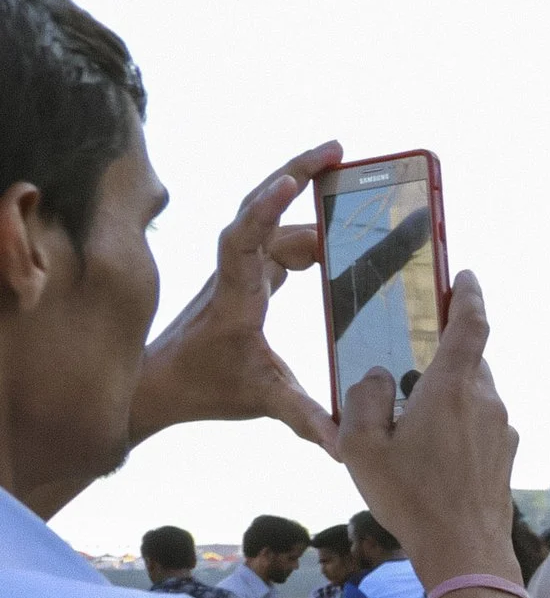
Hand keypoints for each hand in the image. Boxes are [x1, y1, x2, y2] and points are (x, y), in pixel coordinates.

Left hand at [127, 143, 340, 451]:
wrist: (156, 384)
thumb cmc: (203, 387)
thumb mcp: (261, 401)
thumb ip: (305, 419)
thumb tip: (344, 447)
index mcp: (237, 296)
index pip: (247, 239)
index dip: (268, 209)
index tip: (292, 182)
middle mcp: (234, 272)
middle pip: (259, 207)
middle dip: (295, 172)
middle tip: (337, 150)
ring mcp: (239, 270)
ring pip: (270, 219)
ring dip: (303, 195)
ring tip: (345, 180)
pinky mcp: (247, 276)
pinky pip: (275, 238)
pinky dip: (304, 226)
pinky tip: (334, 233)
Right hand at [337, 272, 521, 587]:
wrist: (464, 550)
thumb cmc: (411, 498)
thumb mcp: (362, 446)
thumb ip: (364, 398)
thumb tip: (378, 376)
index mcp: (452, 388)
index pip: (470, 325)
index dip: (469, 296)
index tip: (466, 276)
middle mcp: (485, 401)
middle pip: (469, 361)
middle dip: (443, 356)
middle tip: (412, 362)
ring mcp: (502, 429)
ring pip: (475, 394)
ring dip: (448, 394)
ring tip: (413, 418)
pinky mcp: (506, 455)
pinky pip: (481, 424)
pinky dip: (459, 423)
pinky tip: (431, 451)